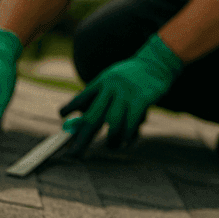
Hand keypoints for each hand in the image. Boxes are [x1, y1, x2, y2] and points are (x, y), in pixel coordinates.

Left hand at [60, 34, 181, 154]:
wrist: (157, 62)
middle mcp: (111, 87)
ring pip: (113, 123)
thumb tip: (78, 120)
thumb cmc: (131, 77)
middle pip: (92, 117)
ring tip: (112, 146)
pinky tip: (126, 141)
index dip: (70, 109)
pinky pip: (131, 123)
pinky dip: (127, 136)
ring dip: (111, 140)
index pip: (81, 97)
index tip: (61, 117)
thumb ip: (97, 97)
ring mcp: (126, 93)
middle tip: (74, 154)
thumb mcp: (111, 80)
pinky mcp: (141, 99)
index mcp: (101, 82)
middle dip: (82, 138)